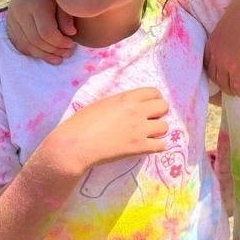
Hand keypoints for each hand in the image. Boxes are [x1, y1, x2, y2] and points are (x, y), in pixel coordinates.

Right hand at [6, 0, 76, 63]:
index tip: (72, 44)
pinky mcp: (9, 21)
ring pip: (26, 44)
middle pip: (36, 40)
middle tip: (68, 53)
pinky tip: (45, 54)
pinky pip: (18, 42)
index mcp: (35, 3)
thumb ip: (67, 16)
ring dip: (43, 54)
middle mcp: (20, 10)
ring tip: (59, 58)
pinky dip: (32, 51)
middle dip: (54, 50)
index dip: (60, 43)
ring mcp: (12, 16)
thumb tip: (71, 34)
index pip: (47, 33)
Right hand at [46, 88, 168, 175]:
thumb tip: (130, 106)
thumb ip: (120, 103)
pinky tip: (149, 146)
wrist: (75, 146)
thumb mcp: (102, 104)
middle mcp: (137, 111)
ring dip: (158, 130)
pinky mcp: (139, 147)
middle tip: (150, 119)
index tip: (149, 105)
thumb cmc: (81, 123)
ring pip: (165, 126)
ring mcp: (139, 129)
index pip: (154, 92)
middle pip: (164, 107)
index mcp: (127, 98)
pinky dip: (157, 146)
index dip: (154, 98)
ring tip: (148, 134)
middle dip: (159, 113)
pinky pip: (161, 145)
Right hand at [205, 17, 239, 97]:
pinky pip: (206, 63)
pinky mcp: (209, 44)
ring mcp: (213, 52)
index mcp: (235, 64)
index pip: (234, 86)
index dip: (239, 93)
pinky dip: (210, 71)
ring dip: (219, 82)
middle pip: (222, 83)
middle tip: (236, 92)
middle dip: (229, 90)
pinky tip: (217, 72)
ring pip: (212, 75)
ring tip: (227, 84)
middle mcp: (221, 61)